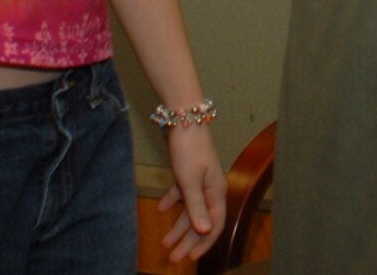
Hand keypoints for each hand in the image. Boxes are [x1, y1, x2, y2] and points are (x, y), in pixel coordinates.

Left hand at [156, 123, 226, 262]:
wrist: (184, 118)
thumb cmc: (189, 149)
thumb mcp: (190, 181)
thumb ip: (196, 207)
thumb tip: (205, 231)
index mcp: (216, 192)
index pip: (215, 225)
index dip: (204, 243)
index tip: (190, 258)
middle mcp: (210, 189)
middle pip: (201, 221)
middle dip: (187, 241)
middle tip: (173, 258)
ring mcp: (199, 180)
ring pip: (190, 210)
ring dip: (178, 227)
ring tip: (165, 242)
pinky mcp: (187, 171)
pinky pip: (182, 194)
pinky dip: (172, 202)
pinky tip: (161, 209)